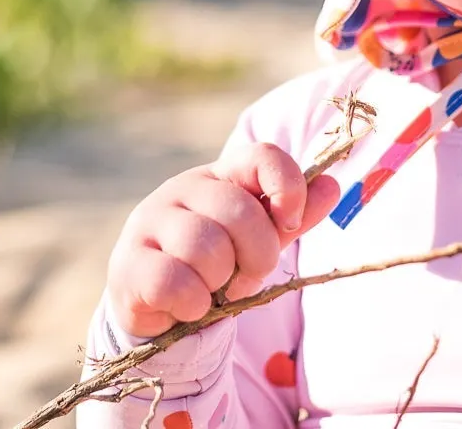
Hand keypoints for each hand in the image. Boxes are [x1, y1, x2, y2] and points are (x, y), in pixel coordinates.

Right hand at [104, 142, 340, 336]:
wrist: (157, 306)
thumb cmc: (215, 266)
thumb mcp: (258, 240)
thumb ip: (293, 216)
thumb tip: (333, 186)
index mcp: (220, 177)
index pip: (262, 156)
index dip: (288, 188)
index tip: (289, 223)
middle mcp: (182, 189)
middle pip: (239, 211)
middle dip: (256, 256)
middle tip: (244, 276)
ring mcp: (150, 221)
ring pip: (206, 248)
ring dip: (221, 283)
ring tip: (212, 290)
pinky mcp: (128, 262)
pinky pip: (175, 281)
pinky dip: (193, 304)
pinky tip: (188, 305)